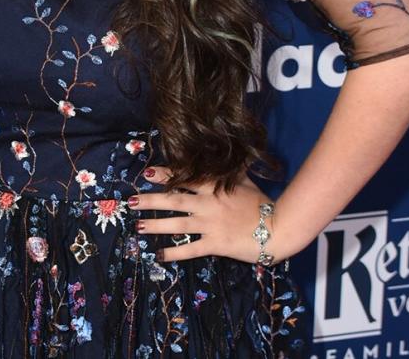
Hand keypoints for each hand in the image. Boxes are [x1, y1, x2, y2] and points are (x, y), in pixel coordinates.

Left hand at [135, 167, 295, 263]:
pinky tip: (159, 255)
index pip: (186, 178)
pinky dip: (174, 252)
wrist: (278, 229)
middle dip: (150, 200)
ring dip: (156, 224)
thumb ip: (232, 171)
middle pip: (174, 200)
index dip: (165, 175)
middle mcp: (208, 204)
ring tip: (137, 226)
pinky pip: (191, 248)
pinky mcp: (215, 244)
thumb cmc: (262, 204)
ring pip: (177, 223)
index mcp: (215, 187)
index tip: (147, 173)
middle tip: (129, 201)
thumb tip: (231, 153)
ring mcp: (210, 224)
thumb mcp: (246, 182)